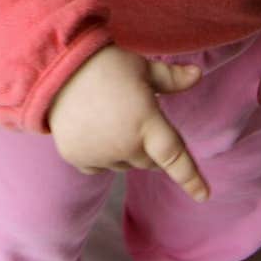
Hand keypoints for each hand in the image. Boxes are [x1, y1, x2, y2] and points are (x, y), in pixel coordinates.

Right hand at [47, 44, 209, 201]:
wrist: (56, 68)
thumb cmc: (105, 64)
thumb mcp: (141, 67)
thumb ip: (171, 78)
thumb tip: (198, 75)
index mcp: (147, 123)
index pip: (175, 157)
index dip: (191, 178)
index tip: (203, 195)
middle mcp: (126, 145)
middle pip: (148, 161)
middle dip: (147, 146)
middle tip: (132, 118)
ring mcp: (101, 155)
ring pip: (123, 165)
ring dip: (123, 151)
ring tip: (108, 119)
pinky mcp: (78, 158)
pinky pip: (98, 167)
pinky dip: (99, 155)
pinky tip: (91, 130)